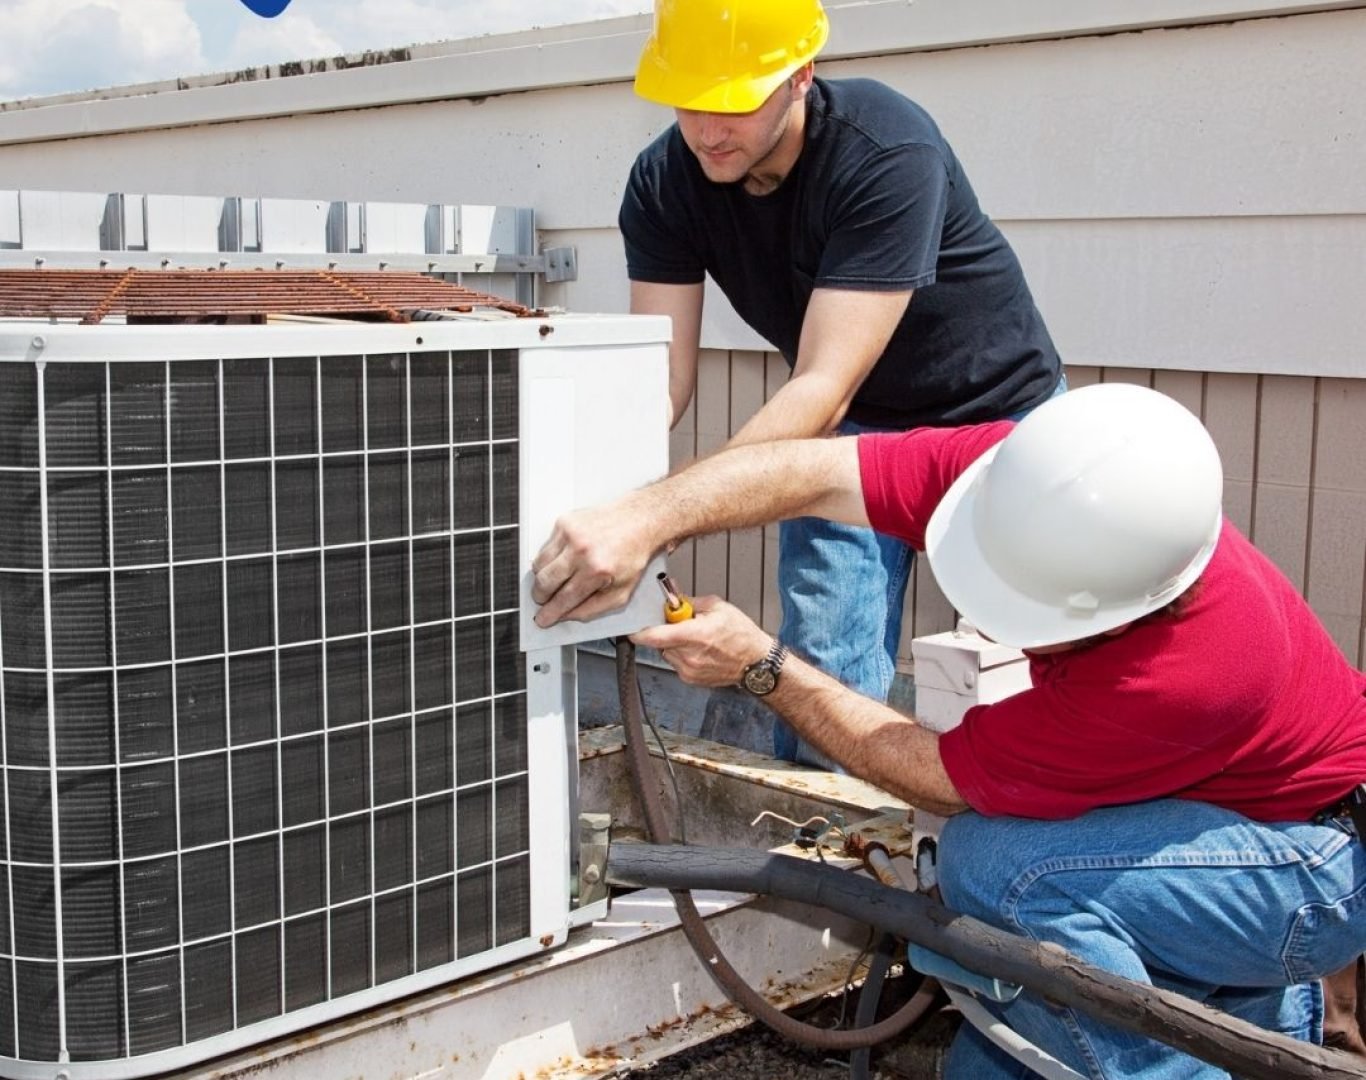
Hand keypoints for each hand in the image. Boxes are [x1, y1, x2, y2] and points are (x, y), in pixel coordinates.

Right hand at [531, 500, 658, 626]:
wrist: (639, 521)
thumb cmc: (633, 554)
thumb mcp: (621, 592)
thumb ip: (593, 609)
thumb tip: (567, 615)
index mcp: (597, 570)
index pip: (564, 598)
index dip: (550, 613)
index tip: (543, 618)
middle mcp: (581, 550)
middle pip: (544, 582)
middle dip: (541, 597)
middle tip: (544, 601)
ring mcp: (570, 534)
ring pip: (539, 565)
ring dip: (542, 579)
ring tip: (554, 581)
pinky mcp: (564, 522)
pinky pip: (544, 548)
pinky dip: (548, 560)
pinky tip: (561, 562)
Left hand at [632, 597, 772, 686]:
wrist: (756, 663)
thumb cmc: (742, 635)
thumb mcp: (717, 608)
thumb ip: (690, 601)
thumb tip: (673, 596)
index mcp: (694, 635)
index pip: (654, 636)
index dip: (639, 631)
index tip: (634, 626)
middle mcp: (689, 656)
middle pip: (660, 642)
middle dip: (665, 631)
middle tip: (681, 624)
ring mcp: (689, 670)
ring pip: (667, 652)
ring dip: (673, 644)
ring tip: (695, 639)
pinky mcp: (690, 679)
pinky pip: (676, 663)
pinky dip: (682, 655)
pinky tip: (699, 651)